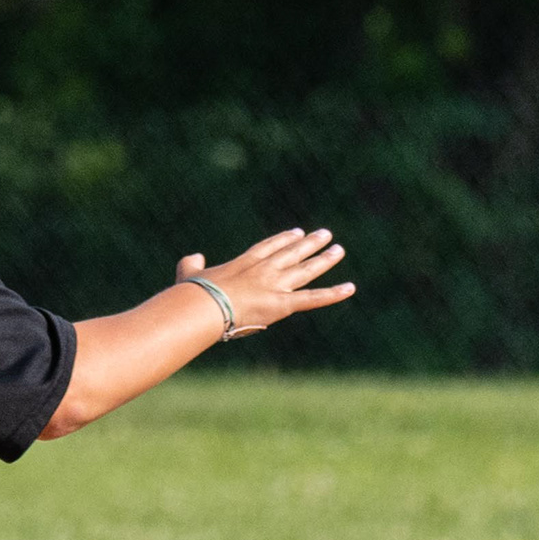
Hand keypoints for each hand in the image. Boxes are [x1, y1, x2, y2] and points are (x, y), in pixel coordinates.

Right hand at [181, 227, 353, 335]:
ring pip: (306, 269)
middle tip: (324, 234)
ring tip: (338, 249)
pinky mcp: (283, 304)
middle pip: (292, 253)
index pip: (268, 248)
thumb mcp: (188, 275)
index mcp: (243, 263)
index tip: (296, 233)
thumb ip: (190, 265)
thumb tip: (193, 258)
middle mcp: (264, 270)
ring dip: (324, 259)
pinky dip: (332, 294)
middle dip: (309, 244)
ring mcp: (275, 285)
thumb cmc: (193, 294)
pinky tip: (350, 288)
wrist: (203, 306)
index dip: (283, 240)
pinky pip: (313, 298)